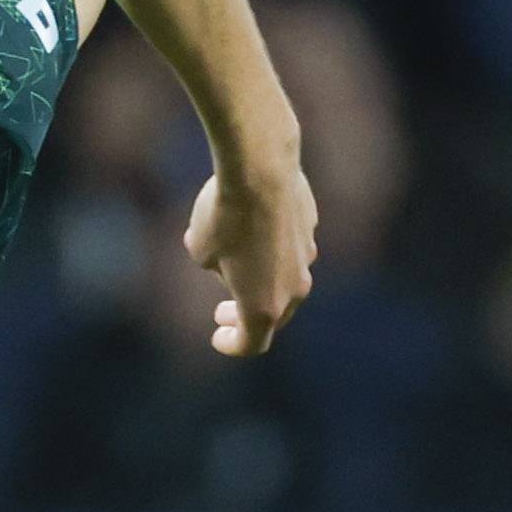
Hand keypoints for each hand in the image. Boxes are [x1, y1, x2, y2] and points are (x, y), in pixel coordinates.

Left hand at [184, 150, 316, 356]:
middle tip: (223, 310)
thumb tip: (222, 258)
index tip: (217, 336)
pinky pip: (292, 247)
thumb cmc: (225, 213)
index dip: (232, 344)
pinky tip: (254, 226)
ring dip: (263, 280)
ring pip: (287, 280)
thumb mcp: (201, 248)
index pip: (251, 344)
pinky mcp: (311, 226)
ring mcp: (307, 257)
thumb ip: (213, 265)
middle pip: (273, 316)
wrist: (260, 166)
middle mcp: (293, 289)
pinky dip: (274, 249)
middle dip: (246, 317)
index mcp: (263, 306)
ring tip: (235, 261)